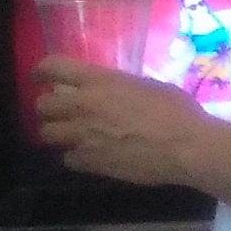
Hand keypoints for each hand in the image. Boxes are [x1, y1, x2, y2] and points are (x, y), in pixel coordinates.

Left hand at [28, 60, 211, 185]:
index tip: (42, 76)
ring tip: (73, 134)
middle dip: (50, 107)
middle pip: (42, 105)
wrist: (188, 148)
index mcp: (99, 82)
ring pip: (46, 133)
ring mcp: (82, 136)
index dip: (42, 71)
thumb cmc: (178, 111)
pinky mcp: (89, 162)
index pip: (52, 67)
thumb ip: (120, 87)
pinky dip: (76, 156)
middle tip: (63, 110)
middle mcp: (83, 106)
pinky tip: (91, 155)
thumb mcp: (149, 86)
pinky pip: (68, 158)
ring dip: (58, 132)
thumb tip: (111, 92)